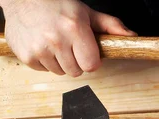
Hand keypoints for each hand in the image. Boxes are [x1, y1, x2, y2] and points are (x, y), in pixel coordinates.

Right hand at [0, 0, 136, 75]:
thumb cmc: (55, 5)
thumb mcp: (85, 12)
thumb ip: (109, 25)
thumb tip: (132, 36)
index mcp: (74, 28)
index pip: (92, 65)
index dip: (91, 60)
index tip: (86, 51)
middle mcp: (56, 40)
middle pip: (77, 71)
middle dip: (76, 61)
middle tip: (69, 45)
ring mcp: (39, 49)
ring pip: (61, 72)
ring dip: (60, 62)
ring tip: (55, 43)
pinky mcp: (27, 57)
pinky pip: (44, 70)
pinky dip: (45, 61)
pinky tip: (43, 45)